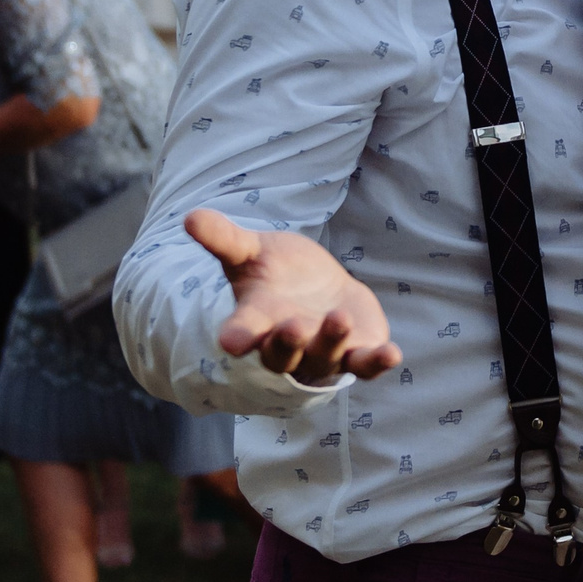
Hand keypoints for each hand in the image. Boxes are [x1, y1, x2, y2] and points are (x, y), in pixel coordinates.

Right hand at [187, 209, 401, 382]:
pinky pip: (366, 364)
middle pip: (283, 353)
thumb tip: (189, 217)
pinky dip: (377, 362)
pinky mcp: (357, 352)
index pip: (243, 333)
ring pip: (325, 357)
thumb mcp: (250, 251)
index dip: (239, 336)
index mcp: (257, 321)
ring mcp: (324, 353)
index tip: (230, 340)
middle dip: (288, 342)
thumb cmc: (276, 273)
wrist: (318, 288)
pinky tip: (392, 355)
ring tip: (338, 318)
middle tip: (292, 326)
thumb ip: (224, 238)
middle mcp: (289, 345)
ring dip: (332, 341)